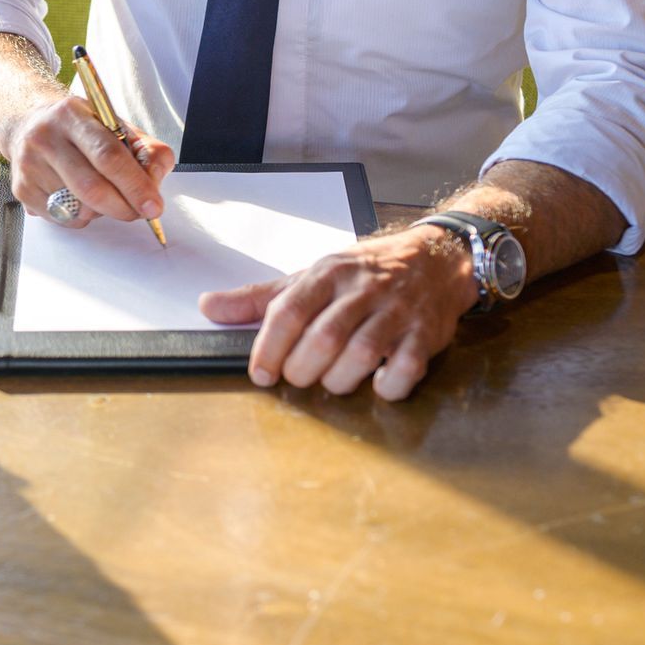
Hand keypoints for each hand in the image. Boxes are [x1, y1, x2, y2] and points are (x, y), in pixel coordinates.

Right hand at [0, 95, 173, 227]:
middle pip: (91, 188)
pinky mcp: (22, 189)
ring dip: (101, 210)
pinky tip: (77, 196)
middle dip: (123, 207)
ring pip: (79, 208)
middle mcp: (45, 138)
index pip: (108, 155)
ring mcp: (29, 165)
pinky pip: (63, 219)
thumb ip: (146, 150)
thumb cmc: (79, 128)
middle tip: (138, 212)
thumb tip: (154, 182)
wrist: (27, 124)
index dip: (135, 185)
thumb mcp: (116, 126)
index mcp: (72, 115)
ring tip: (99, 190)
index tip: (153, 206)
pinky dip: (81, 215)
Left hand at [199, 226, 480, 399]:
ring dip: (339, 379)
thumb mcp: (311, 277)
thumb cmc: (366, 274)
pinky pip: (406, 367)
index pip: (289, 310)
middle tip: (297, 378)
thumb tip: (208, 307)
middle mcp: (362, 289)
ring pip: (361, 353)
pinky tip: (376, 384)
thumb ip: (261, 298)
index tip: (260, 374)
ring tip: (331, 382)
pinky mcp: (426, 333)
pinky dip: (387, 385)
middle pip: (323, 337)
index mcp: (328, 273)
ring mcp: (397, 311)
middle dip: (302, 369)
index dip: (269, 348)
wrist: (436, 258)